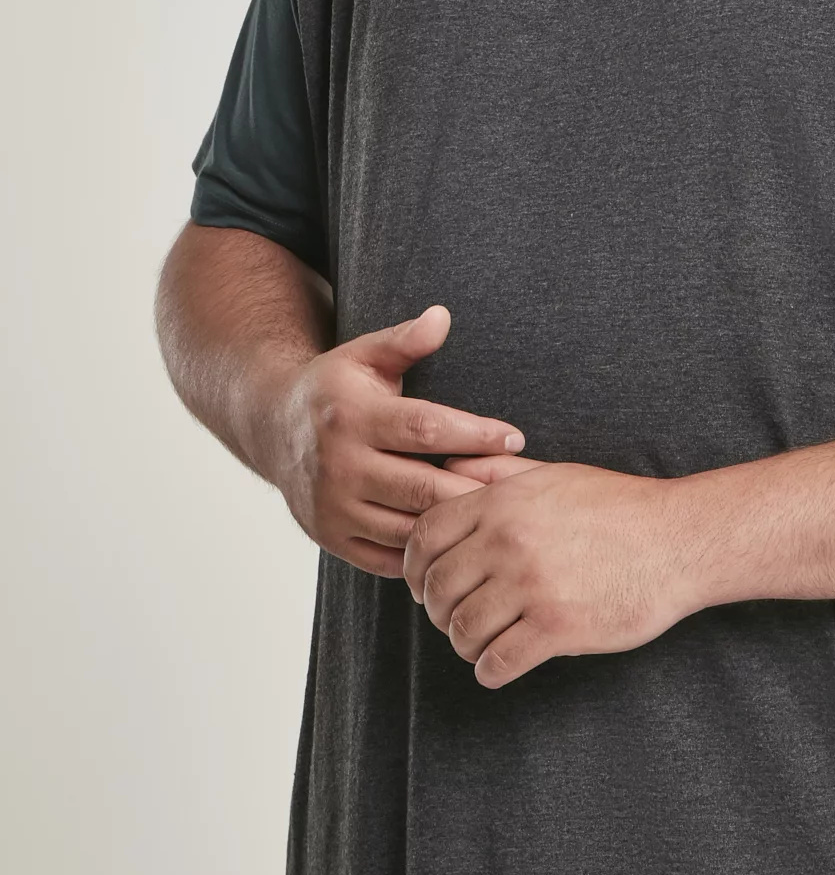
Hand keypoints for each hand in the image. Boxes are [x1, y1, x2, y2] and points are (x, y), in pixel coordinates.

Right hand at [266, 305, 524, 578]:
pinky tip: (458, 538)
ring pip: (408, 528)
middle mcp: (338, 464)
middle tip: (521, 490)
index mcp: (351, 415)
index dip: (475, 435)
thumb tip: (442, 316)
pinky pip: (388, 558)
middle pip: (422, 487)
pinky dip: (425, 553)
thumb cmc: (335, 389)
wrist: (272, 428)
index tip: (515, 438)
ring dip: (455, 525)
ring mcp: (332, 507)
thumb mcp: (365, 355)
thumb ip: (405, 340)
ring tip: (497, 516)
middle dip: (476, 488)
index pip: (425, 429)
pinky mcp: (330, 537)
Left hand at [403, 453, 699, 686]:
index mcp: (503, 503)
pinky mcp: (556, 628)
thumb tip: (449, 467)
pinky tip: (502, 663)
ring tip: (484, 642)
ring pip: (462, 631)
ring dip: (466, 643)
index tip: (425, 585)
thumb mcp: (554, 476)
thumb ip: (498, 474)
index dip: (414, 567)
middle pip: (437, 588)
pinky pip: (496, 663)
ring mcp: (531, 586)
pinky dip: (491, 670)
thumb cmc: (619, 507)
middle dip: (440, 610)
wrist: (679, 540)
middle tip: (458, 618)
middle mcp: (508, 542)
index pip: (424, 537)